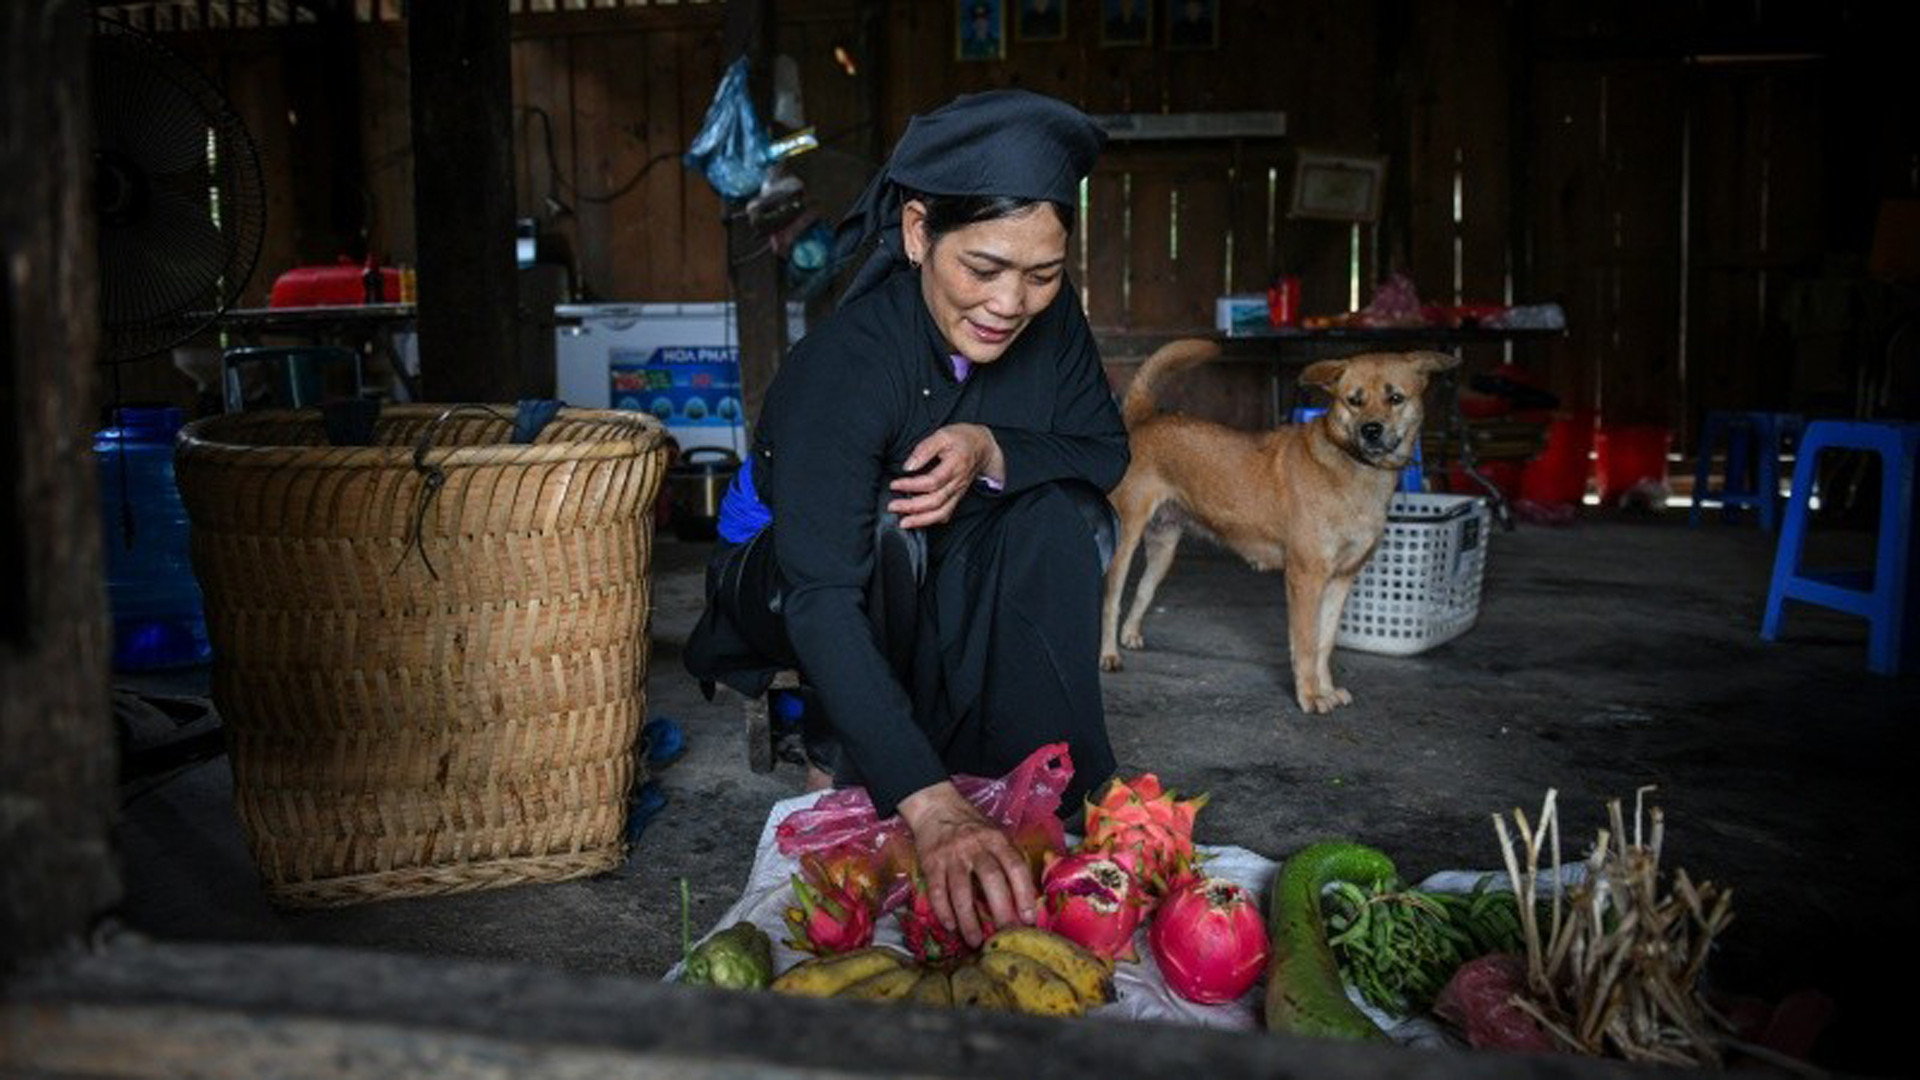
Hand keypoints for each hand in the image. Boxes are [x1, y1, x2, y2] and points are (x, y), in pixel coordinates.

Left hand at [886, 424, 1003, 528]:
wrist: (981, 447)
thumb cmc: (960, 439)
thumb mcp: (942, 435)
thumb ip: (924, 449)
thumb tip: (908, 467)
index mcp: (954, 466)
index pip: (932, 481)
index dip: (911, 485)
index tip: (894, 484)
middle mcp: (957, 483)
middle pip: (935, 501)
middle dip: (912, 507)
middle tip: (893, 506)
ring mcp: (958, 492)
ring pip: (941, 513)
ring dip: (921, 520)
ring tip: (904, 522)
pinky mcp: (956, 497)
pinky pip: (946, 514)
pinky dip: (932, 521)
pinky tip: (919, 522)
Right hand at [897, 781, 1036, 947]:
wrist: (937, 808)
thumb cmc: (972, 828)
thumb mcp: (996, 835)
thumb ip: (1008, 860)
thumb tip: (1026, 898)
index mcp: (996, 840)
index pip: (1015, 866)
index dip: (1023, 893)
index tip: (1028, 918)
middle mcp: (975, 846)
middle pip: (991, 879)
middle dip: (1001, 910)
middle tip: (1006, 935)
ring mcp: (951, 855)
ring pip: (961, 890)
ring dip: (969, 919)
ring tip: (976, 942)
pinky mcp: (931, 863)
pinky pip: (937, 891)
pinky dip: (944, 911)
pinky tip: (951, 927)